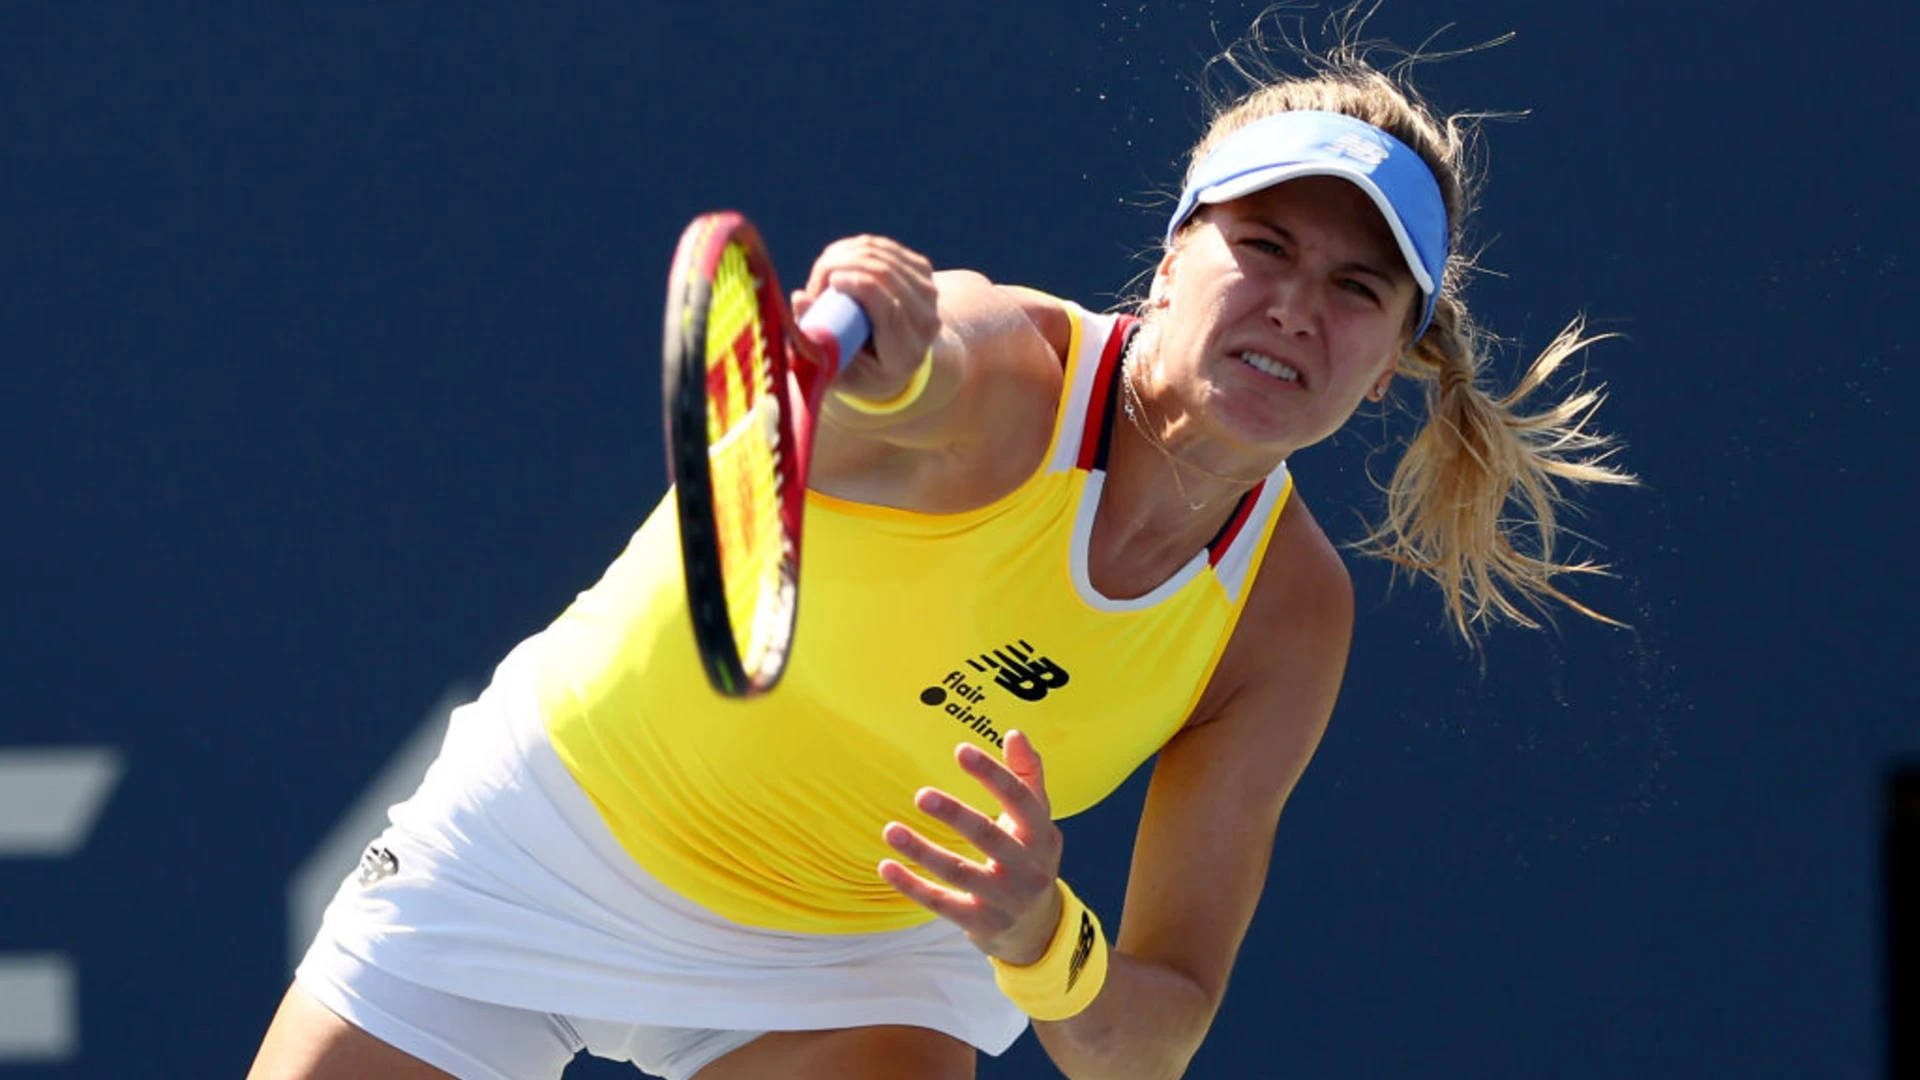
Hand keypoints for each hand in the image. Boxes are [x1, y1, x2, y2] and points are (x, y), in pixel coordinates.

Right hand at [793, 234, 939, 402]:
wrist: (902, 356)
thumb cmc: (862, 370)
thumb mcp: (838, 370)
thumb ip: (816, 342)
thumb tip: (799, 298)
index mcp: (905, 353)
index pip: (890, 311)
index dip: (859, 287)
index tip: (829, 282)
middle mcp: (925, 322)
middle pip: (886, 275)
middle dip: (842, 266)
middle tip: (816, 281)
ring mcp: (928, 292)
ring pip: (882, 255)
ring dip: (844, 256)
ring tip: (823, 274)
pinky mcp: (922, 270)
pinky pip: (883, 247)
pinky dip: (855, 248)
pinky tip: (838, 260)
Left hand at [879, 731, 1065, 965]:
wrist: (1039, 927)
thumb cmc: (1030, 857)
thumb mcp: (1037, 820)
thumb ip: (1028, 775)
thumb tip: (1015, 733)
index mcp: (1042, 835)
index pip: (1020, 800)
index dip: (992, 774)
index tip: (961, 750)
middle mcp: (1029, 869)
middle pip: (990, 838)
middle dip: (956, 816)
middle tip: (921, 795)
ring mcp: (1005, 900)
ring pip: (960, 873)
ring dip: (923, 851)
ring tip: (890, 830)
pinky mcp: (982, 924)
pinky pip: (942, 904)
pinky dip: (912, 886)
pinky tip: (886, 866)